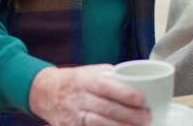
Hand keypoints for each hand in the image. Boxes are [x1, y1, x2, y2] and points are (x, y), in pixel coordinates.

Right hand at [28, 65, 151, 125]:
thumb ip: (112, 77)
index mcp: (85, 80)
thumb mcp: (91, 72)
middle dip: (129, 115)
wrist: (45, 92)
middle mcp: (78, 98)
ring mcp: (73, 115)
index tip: (142, 99)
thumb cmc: (75, 81)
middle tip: (147, 117)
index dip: (125, 94)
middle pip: (105, 108)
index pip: (107, 87)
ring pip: (98, 124)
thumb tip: (139, 82)